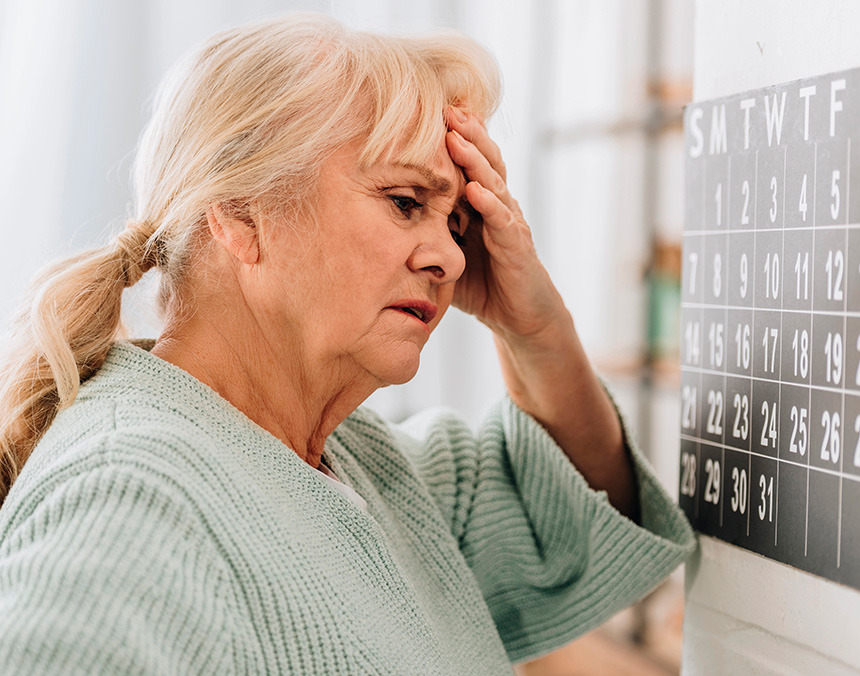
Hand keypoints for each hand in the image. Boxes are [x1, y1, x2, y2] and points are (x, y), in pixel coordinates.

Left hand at [445, 108, 567, 342]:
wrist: (520, 317)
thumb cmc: (482, 284)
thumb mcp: (445, 254)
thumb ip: (422, 233)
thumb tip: (377, 223)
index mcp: (479, 204)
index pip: (467, 163)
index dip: (453, 138)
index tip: (428, 113)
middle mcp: (497, 206)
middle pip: (484, 161)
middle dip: (466, 134)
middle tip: (445, 108)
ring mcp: (509, 224)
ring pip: (494, 183)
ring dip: (476, 160)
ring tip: (457, 137)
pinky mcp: (518, 248)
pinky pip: (503, 222)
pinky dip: (490, 205)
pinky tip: (476, 190)